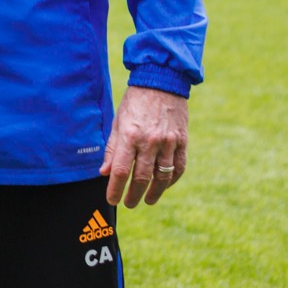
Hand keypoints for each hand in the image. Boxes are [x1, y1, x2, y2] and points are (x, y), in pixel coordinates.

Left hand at [100, 86, 187, 207]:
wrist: (161, 82)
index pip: (121, 171)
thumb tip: (105, 172)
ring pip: (162, 176)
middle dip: (134, 195)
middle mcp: (150, 141)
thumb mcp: (117, 122)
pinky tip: (164, 186)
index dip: (116, 189)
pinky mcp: (182, 141)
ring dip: (154, 192)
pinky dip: (171, 180)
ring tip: (147, 200)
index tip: (112, 200)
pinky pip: (179, 167)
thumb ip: (112, 149)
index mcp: (130, 136)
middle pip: (142, 177)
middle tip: (129, 204)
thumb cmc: (134, 102)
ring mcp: (169, 142)